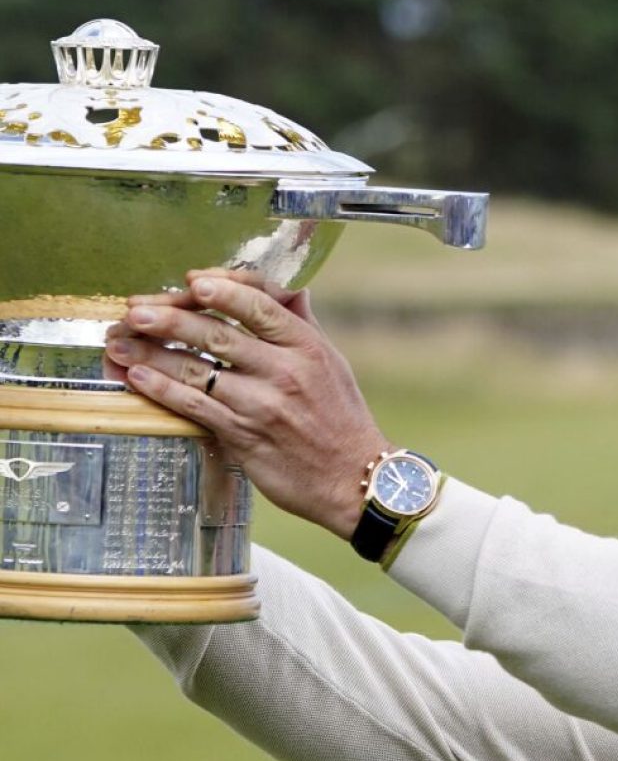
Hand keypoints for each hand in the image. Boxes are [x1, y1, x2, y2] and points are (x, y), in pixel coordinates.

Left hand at [105, 269, 393, 539]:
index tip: (191, 281)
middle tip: (134, 309)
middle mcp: (285, 371)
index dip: (221, 289)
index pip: (258, 305)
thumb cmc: (343, 421)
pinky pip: (195, 407)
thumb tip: (292, 290)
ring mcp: (263, 404)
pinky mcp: (244, 436)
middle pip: (217, 333)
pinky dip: (162, 391)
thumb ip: (304, 327)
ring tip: (118, 342)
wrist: (355, 479)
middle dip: (168, 317)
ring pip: (197, 369)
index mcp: (308, 347)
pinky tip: (137, 378)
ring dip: (150, 354)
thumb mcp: (334, 365)